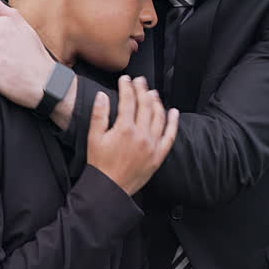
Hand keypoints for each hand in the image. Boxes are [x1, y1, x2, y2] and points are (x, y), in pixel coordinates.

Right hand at [87, 76, 178, 195]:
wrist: (110, 188)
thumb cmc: (100, 165)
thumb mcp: (94, 138)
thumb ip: (99, 115)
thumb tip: (102, 96)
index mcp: (125, 129)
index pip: (128, 100)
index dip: (127, 87)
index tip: (125, 80)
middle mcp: (142, 135)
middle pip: (146, 105)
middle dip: (142, 90)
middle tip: (140, 81)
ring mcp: (152, 145)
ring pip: (159, 117)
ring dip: (156, 102)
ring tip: (152, 93)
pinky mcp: (159, 155)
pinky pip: (170, 136)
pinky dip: (173, 123)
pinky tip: (174, 113)